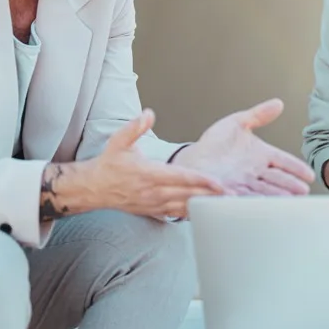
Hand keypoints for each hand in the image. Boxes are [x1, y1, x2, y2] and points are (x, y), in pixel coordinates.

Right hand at [79, 110, 224, 219]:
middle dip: (211, 196)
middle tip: (234, 196)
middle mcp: (153, 192)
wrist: (93, 189)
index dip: (201, 180)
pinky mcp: (154, 212)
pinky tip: (208, 213)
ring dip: (205, 207)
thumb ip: (134, 127)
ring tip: (226, 206)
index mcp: (148, 174)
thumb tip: (148, 113)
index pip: (180, 178)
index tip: (219, 183)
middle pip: (188, 195)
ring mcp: (154, 204)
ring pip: (185, 207)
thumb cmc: (109, 164)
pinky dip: (193, 214)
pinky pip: (177, 214)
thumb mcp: (118, 142)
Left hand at [174, 99, 315, 194]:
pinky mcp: (230, 193)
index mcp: (260, 155)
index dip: (296, 168)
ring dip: (276, 197)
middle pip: (277, 179)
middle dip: (290, 186)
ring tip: (288, 201)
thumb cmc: (214, 145)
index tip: (309, 175)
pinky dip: (253, 202)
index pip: (283, 161)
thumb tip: (277, 103)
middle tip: (303, 191)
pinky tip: (262, 205)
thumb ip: (258, 115)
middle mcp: (255, 172)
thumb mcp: (236, 124)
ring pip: (264, 191)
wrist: (191, 161)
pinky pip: (245, 198)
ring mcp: (244, 184)